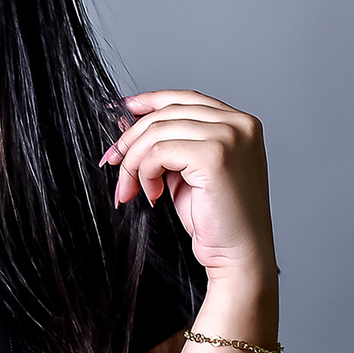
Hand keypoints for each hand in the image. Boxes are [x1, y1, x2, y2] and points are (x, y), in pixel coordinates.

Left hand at [100, 89, 274, 282]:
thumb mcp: (188, 171)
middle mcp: (239, 124)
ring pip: (157, 131)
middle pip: (166, 113)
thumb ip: (169, 144)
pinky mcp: (214, 155)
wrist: (238, 255)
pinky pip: (158, 151)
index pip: (185, 97)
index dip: (151, 101)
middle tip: (113, 164)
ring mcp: (229, 136)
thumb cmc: (216, 219)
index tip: (124, 110)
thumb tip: (129, 125)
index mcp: (240, 123)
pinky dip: (145, 172)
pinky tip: (153, 194)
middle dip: (132, 140)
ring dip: (134, 162)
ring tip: (132, 189)